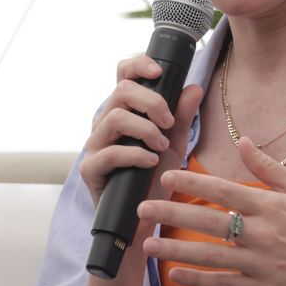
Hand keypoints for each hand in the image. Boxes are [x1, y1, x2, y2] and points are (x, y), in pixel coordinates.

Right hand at [80, 53, 203, 205]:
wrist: (142, 221)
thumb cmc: (154, 179)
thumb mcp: (174, 145)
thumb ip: (181, 117)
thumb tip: (194, 87)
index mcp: (123, 111)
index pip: (122, 75)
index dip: (137, 64)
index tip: (157, 71)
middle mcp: (105, 123)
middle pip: (121, 90)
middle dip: (152, 102)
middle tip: (168, 123)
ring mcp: (95, 145)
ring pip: (115, 117)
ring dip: (146, 129)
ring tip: (161, 146)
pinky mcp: (91, 169)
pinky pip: (110, 152)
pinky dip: (135, 154)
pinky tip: (151, 162)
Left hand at [137, 136, 285, 285]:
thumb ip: (266, 166)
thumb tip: (241, 140)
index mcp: (269, 207)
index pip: (223, 191)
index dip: (192, 183)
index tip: (165, 176)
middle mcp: (263, 235)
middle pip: (209, 223)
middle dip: (172, 215)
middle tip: (142, 209)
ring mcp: (261, 265)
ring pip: (211, 257)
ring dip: (176, 252)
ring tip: (147, 245)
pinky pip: (224, 285)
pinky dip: (198, 281)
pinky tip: (173, 275)